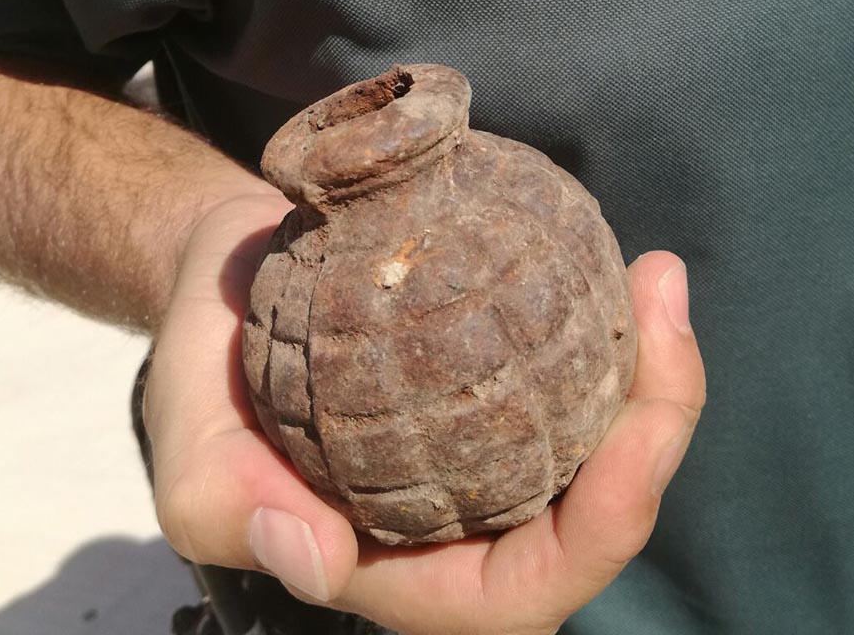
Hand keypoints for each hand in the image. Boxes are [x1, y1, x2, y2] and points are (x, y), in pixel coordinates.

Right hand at [145, 197, 705, 634]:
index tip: (634, 439)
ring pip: (599, 439)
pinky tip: (621, 261)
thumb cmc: (208, 378)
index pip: (521, 591)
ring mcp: (485, 448)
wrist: (229, 283)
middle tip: (661, 310)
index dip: (600, 535)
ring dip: (649, 369)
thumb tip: (318, 559)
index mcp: (406, 568)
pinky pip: (572, 371)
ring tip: (657, 278)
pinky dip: (604, 324)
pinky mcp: (493, 382)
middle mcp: (463, 518)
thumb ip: (230, 512)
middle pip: (594, 513)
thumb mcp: (192, 450)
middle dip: (656, 431)